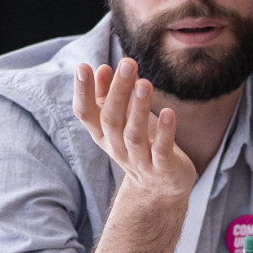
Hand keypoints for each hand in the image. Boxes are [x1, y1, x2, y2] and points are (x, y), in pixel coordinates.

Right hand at [73, 58, 195, 206]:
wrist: (158, 189)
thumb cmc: (139, 145)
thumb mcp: (121, 120)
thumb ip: (109, 95)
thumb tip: (101, 68)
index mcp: (102, 135)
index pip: (85, 114)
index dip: (82, 92)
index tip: (83, 66)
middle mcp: (116, 148)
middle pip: (111, 120)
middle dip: (118, 92)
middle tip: (127, 63)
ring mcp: (139, 161)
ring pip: (134, 135)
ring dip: (139, 109)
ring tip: (145, 83)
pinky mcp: (162, 169)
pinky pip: (161, 151)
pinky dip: (165, 133)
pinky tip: (169, 113)